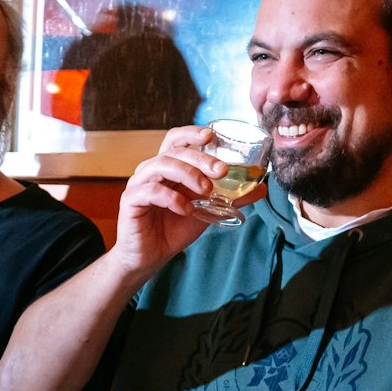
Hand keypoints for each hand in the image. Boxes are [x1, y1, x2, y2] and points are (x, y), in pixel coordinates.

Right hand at [112, 125, 221, 279]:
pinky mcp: (131, 200)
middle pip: (174, 151)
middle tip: (221, 171)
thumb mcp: (208, 211)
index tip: (211, 136)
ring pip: (162, 165)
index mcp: (169, 167)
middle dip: (200, 158)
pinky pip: (151, 190)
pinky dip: (171, 198)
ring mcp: (139, 184)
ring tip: (205, 191)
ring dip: (187, 174)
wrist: (150, 257)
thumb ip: (231, 198)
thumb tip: (261, 188)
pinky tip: (185, 209)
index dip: (192, 133)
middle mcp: (152, 170)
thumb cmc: (174, 229)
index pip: (177, 140)